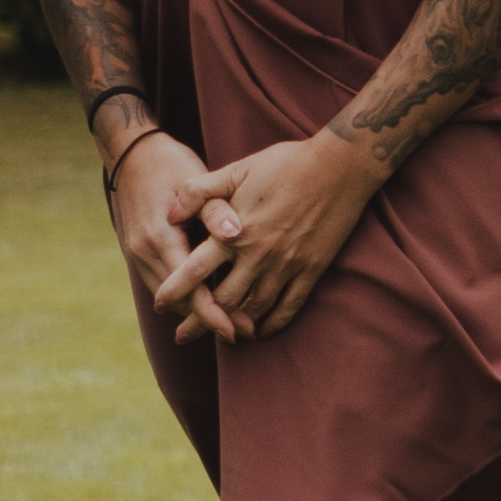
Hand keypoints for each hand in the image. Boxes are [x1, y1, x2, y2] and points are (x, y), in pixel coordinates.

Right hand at [104, 127, 231, 335]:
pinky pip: (162, 284)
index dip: (212, 313)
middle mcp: (144, 252)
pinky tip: (209, 301)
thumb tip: (237, 233)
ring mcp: (137, 254)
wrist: (133, 155)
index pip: (188, 289)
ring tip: (232, 323)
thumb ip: (216, 210)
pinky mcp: (139, 252)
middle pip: (178, 300)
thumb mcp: (195, 181)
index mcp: (160, 237)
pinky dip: (184, 296)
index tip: (236, 330)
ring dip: (196, 311)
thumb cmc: (172, 165)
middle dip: (209, 319)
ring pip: (168, 296)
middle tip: (245, 331)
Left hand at [176, 130, 385, 336]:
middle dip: (199, 320)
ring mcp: (286, 265)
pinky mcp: (311, 270)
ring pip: (253, 309)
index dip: (174, 291)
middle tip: (184, 335)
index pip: (193, 271)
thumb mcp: (237, 170)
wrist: (340, 167)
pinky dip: (273, 324)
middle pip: (221, 300)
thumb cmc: (286, 164)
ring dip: (235, 326)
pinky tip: (263, 331)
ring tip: (221, 337)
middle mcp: (256, 256)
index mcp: (233, 232)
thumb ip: (199, 191)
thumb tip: (170, 213)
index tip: (160, 305)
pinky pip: (289, 307)